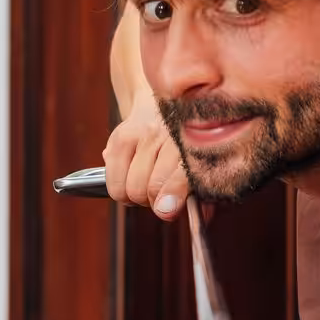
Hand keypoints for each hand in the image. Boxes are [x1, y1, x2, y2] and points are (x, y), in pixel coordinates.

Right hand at [106, 1, 189, 219]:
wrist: (165, 99)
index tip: (167, 210)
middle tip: (162, 196)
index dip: (172, 195)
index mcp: (194, 143)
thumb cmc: (189, 142)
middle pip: (150, 187)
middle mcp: (166, 135)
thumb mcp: (203, 163)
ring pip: (131, 188)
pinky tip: (132, 179)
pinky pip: (113, 181)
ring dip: (138, 197)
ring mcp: (142, 134)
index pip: (179, 173)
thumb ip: (206, 194)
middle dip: (156, 202)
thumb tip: (202, 221)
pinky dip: (120, 190)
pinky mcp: (120, 136)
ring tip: (148, 186)